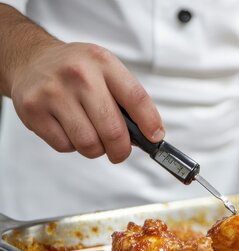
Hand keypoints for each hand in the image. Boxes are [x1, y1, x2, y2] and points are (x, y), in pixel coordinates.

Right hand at [9, 41, 162, 162]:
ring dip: (96, 149)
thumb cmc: (77, 70)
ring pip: (88, 144)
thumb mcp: (106, 70)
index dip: (149, 124)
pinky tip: (69, 129)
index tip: (155, 138)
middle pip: (112, 131)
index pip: (135, 99)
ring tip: (93, 137)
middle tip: (120, 152)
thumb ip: (127, 99)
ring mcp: (53, 93)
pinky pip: (65, 146)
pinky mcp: (33, 111)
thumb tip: (147, 135)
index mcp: (103, 63)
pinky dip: (72, 146)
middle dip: (121, 150)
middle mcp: (78, 75)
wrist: (31, 59)